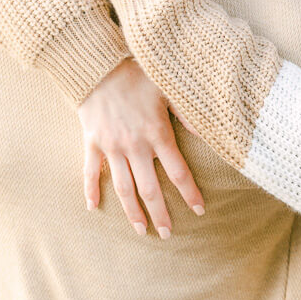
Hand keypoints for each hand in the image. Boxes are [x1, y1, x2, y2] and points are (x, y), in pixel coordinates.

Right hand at [79, 58, 204, 236]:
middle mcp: (135, 146)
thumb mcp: (167, 90)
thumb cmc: (136, 74)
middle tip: (168, 234)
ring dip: (132, 212)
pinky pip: (90, 171)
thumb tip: (209, 132)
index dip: (190, 193)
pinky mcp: (92, 143)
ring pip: (123, 187)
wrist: (98, 65)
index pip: (178, 172)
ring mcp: (111, 147)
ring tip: (141, 230)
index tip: (199, 210)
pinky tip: (93, 208)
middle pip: (150, 189)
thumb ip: (188, 113)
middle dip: (160, 213)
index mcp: (157, 133)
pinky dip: (91, 190)